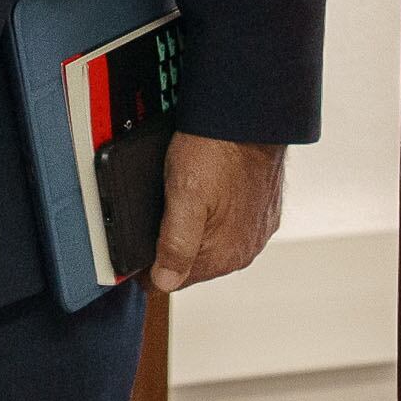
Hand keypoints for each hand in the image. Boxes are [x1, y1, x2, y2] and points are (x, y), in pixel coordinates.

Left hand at [147, 134, 283, 294]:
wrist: (250, 117)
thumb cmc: (216, 149)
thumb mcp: (182, 196)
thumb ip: (174, 245)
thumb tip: (163, 283)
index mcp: (223, 254)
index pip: (173, 280)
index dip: (149, 266)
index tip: (136, 249)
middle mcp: (243, 250)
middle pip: (193, 264)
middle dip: (172, 248)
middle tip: (157, 215)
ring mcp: (256, 231)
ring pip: (212, 244)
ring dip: (194, 232)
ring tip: (181, 201)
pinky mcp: (264, 212)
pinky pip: (231, 225)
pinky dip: (216, 216)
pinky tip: (207, 194)